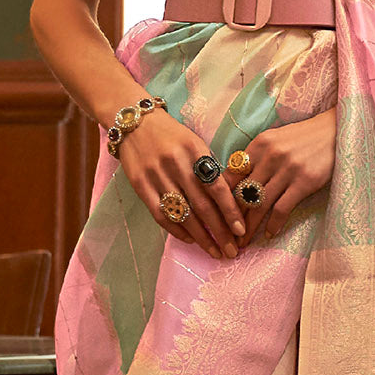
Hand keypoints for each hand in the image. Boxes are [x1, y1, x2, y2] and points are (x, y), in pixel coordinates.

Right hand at [117, 109, 245, 259]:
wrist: (134, 122)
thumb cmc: (173, 137)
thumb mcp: (196, 144)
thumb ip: (210, 170)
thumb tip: (230, 204)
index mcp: (194, 151)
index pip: (217, 187)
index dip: (230, 212)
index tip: (240, 231)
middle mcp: (175, 164)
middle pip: (202, 206)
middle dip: (220, 232)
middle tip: (232, 252)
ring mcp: (156, 175)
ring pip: (183, 215)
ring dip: (201, 238)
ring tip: (215, 251)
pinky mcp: (140, 185)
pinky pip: (161, 215)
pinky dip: (178, 231)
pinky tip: (191, 240)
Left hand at [226, 107, 336, 249]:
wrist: (334, 132)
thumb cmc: (304, 139)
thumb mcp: (275, 140)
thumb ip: (257, 158)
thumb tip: (239, 182)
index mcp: (259, 144)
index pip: (232, 174)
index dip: (223, 197)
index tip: (218, 214)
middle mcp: (270, 156)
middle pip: (244, 192)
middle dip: (233, 218)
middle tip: (226, 235)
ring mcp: (287, 169)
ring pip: (260, 204)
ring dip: (250, 226)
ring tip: (244, 242)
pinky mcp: (304, 182)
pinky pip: (282, 208)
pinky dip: (274, 224)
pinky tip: (269, 234)